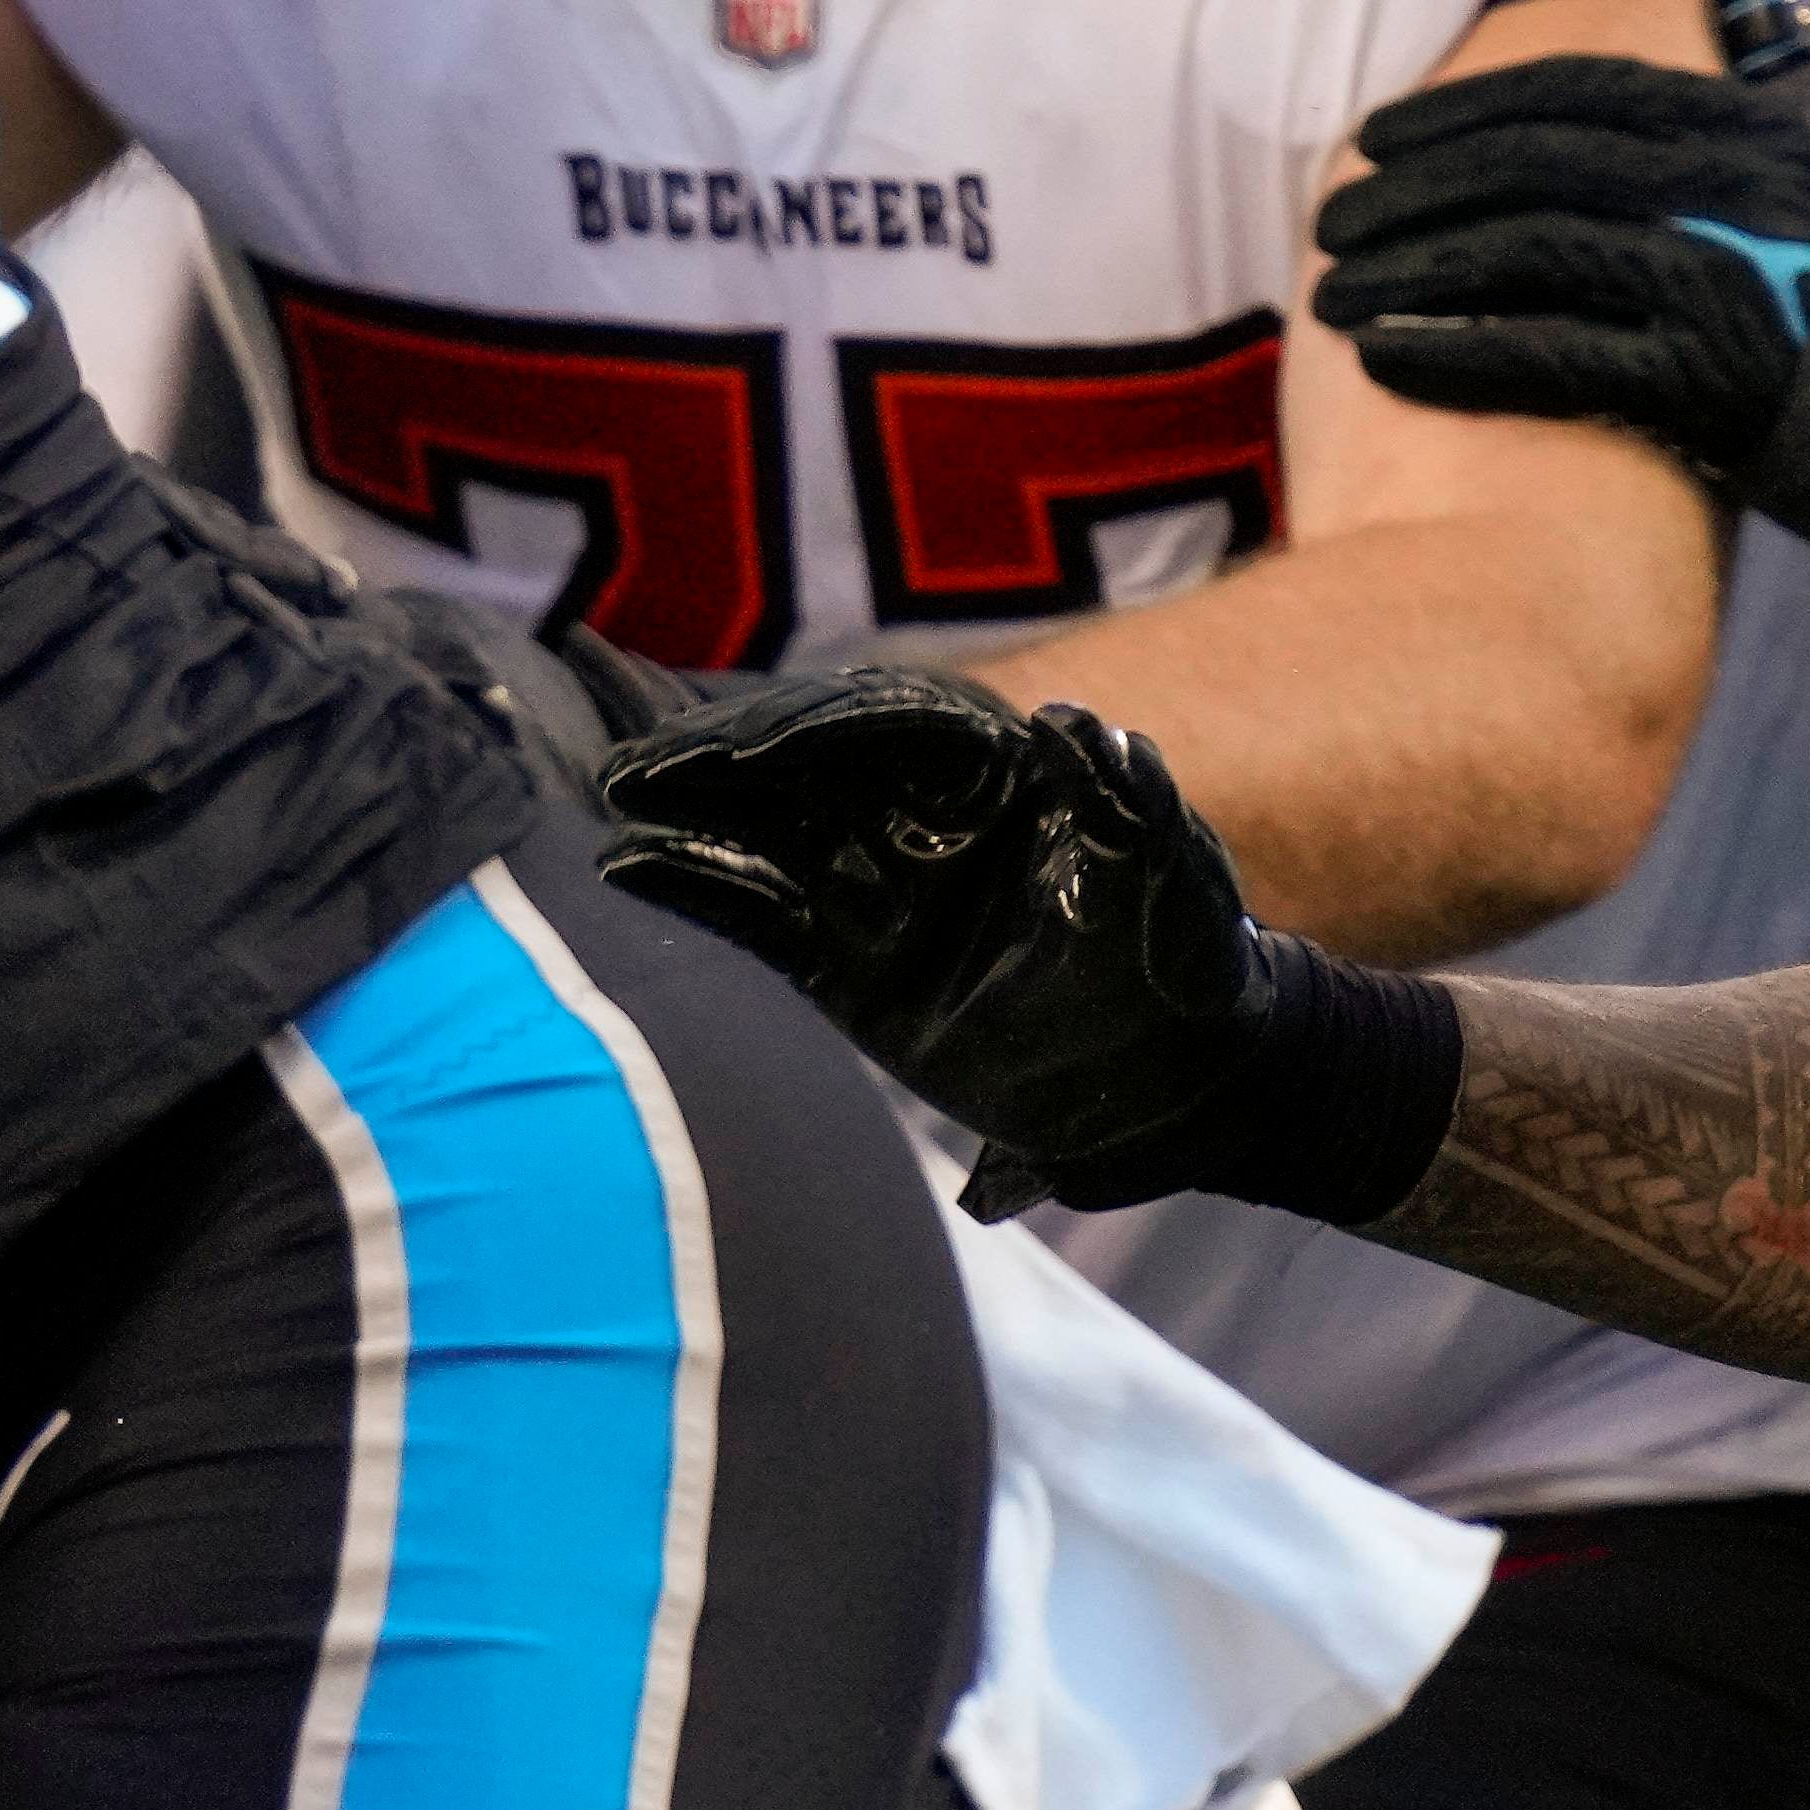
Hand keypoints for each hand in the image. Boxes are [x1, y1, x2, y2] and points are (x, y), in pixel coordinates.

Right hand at [591, 664, 1303, 1206]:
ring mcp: (880, 890)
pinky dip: (698, 891)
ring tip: (616, 801)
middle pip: (807, 768)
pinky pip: (759, 917)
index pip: (890, 727)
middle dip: (721, 759)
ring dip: (692, 815)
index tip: (748, 744)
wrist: (1179, 1085)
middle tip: (641, 766)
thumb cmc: (1194, 966)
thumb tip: (1077, 726)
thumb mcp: (1178, 881)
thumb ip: (1131, 804)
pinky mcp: (848, 964)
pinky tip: (632, 869)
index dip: (813, 725)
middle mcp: (926, 821)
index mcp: (1001, 776)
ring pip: (768, 834)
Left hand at [1309, 46, 1809, 609]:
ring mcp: (1719, 285)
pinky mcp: (1702, 381)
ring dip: (1407, 274)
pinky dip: (1453, 354)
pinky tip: (1383, 360)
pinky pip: (1546, 356)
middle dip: (1408, 192)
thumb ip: (1777, 77)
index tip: (1373, 137)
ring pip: (1522, 255)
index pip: (1576, 94)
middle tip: (1329, 224)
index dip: (1460, 108)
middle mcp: (1731, 197)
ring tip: (1328, 299)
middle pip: (1527, 170)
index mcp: (1750, 132)